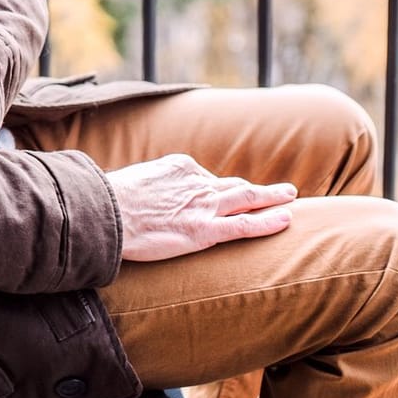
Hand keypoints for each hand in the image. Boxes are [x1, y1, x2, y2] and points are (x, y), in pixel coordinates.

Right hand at [105, 154, 296, 261]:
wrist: (106, 213)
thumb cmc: (111, 200)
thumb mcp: (135, 181)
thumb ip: (153, 187)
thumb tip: (150, 196)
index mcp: (179, 167)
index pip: (208, 179)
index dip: (222, 190)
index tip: (231, 196)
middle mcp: (197, 183)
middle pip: (235, 186)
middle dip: (260, 189)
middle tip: (283, 190)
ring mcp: (203, 206)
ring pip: (247, 199)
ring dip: (272, 198)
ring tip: (290, 199)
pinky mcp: (204, 230)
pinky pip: (244, 225)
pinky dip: (268, 222)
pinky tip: (286, 219)